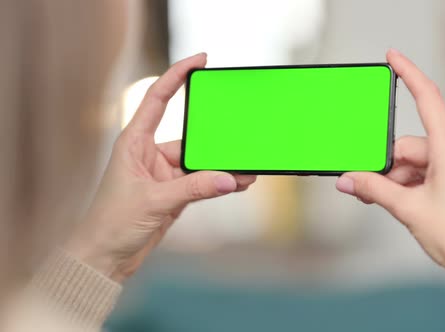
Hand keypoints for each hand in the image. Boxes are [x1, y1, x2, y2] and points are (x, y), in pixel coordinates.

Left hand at [65, 53, 256, 282]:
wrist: (105, 257)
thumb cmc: (112, 223)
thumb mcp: (154, 201)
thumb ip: (193, 189)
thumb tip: (228, 179)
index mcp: (134, 142)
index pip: (157, 99)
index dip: (177, 75)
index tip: (200, 60)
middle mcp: (149, 154)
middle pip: (190, 136)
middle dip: (215, 139)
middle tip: (239, 137)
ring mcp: (163, 175)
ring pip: (200, 163)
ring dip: (221, 167)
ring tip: (246, 169)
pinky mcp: (173, 194)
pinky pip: (202, 182)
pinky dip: (218, 183)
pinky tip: (237, 183)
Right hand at [336, 50, 444, 276]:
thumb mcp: (409, 209)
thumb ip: (374, 189)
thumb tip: (348, 180)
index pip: (428, 98)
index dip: (408, 73)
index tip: (393, 57)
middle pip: (413, 146)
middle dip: (389, 168)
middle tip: (369, 190)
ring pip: (423, 161)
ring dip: (403, 180)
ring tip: (394, 206)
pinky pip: (437, 170)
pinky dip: (419, 184)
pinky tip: (411, 204)